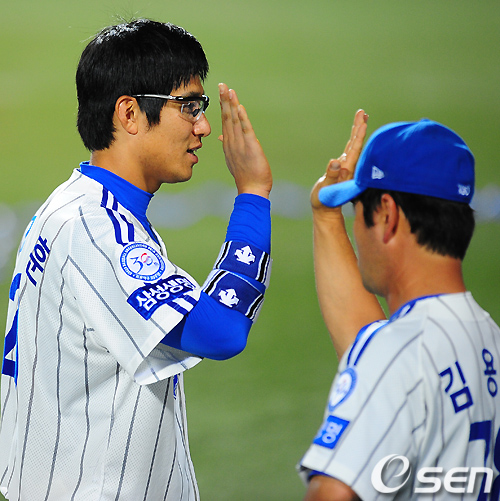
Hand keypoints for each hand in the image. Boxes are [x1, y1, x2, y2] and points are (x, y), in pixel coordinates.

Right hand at [219, 83, 271, 197]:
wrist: (251, 190)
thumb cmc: (245, 175)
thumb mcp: (233, 158)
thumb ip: (229, 145)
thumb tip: (222, 136)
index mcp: (229, 144)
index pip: (225, 121)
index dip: (223, 106)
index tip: (221, 93)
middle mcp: (232, 142)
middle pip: (226, 117)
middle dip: (224, 100)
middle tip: (222, 85)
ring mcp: (240, 144)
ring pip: (234, 121)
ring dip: (231, 105)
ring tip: (229, 90)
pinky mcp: (250, 147)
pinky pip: (245, 130)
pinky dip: (242, 118)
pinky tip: (239, 107)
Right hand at [310, 109, 367, 212]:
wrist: (326, 210)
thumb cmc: (324, 201)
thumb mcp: (325, 189)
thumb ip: (331, 176)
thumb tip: (336, 161)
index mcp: (346, 170)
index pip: (355, 149)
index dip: (359, 135)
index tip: (363, 121)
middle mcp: (348, 167)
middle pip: (356, 144)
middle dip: (359, 127)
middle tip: (362, 112)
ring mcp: (346, 167)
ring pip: (353, 146)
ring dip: (357, 132)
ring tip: (361, 118)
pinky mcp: (341, 169)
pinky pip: (349, 151)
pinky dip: (353, 141)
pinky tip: (355, 136)